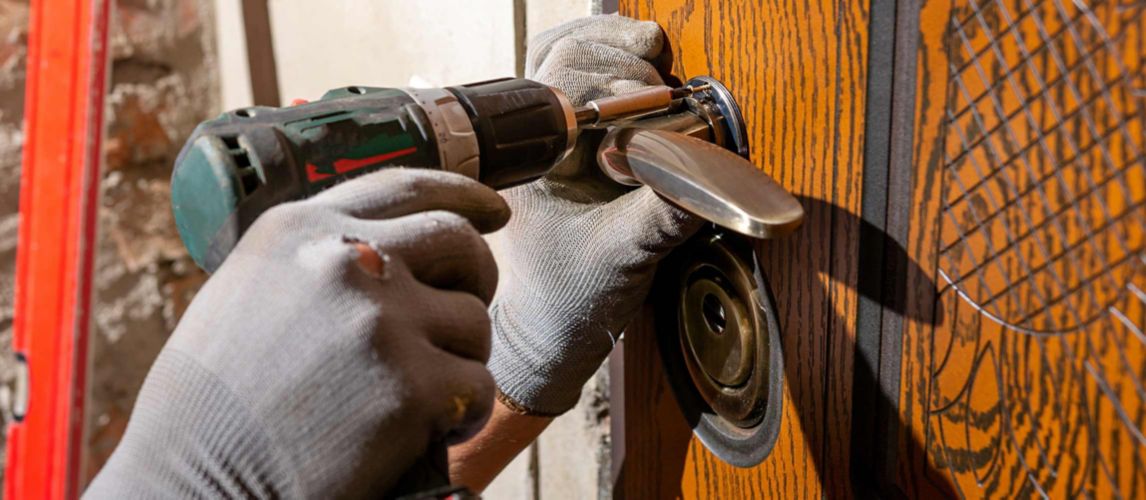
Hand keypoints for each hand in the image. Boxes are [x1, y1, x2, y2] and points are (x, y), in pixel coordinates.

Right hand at [87, 170, 508, 497]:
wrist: (191, 485)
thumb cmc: (211, 407)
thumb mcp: (247, 295)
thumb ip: (315, 262)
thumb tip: (389, 251)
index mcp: (298, 231)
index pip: (405, 186)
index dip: (463, 194)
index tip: (494, 210)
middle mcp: (345, 261)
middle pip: (459, 242)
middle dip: (477, 277)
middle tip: (464, 315)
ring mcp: (382, 321)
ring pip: (475, 321)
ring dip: (461, 359)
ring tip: (414, 395)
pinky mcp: (411, 386)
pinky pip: (478, 386)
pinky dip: (461, 414)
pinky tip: (423, 432)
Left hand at [487, 15, 703, 415]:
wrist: (551, 334)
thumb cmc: (570, 302)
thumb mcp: (622, 259)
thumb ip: (663, 216)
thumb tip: (710, 176)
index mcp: (530, 162)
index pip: (563, 79)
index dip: (616, 75)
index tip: (657, 90)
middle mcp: (534, 144)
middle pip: (567, 57)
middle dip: (620, 58)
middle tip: (661, 77)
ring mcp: (551, 144)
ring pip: (576, 69)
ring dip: (620, 62)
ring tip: (656, 70)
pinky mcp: (573, 152)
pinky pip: (591, 96)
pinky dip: (622, 82)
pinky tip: (651, 85)